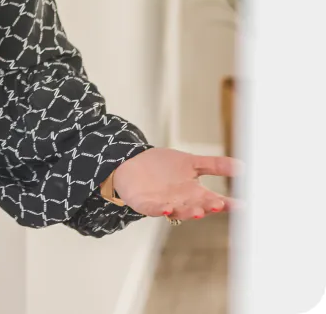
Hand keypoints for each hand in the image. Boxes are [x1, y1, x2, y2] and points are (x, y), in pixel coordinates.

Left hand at [112, 148, 240, 220]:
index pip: (214, 200)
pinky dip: (160, 210)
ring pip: (179, 211)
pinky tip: (166, 208)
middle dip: (208, 207)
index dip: (227, 204)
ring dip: (188, 211)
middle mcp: (182, 202)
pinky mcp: (146, 204)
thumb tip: (242, 165)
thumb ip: (213, 165)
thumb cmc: (163, 167)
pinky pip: (154, 209)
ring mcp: (165, 204)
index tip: (241, 205)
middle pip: (198, 207)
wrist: (132, 165)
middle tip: (219, 205)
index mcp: (195, 193)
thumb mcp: (190, 162)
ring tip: (198, 211)